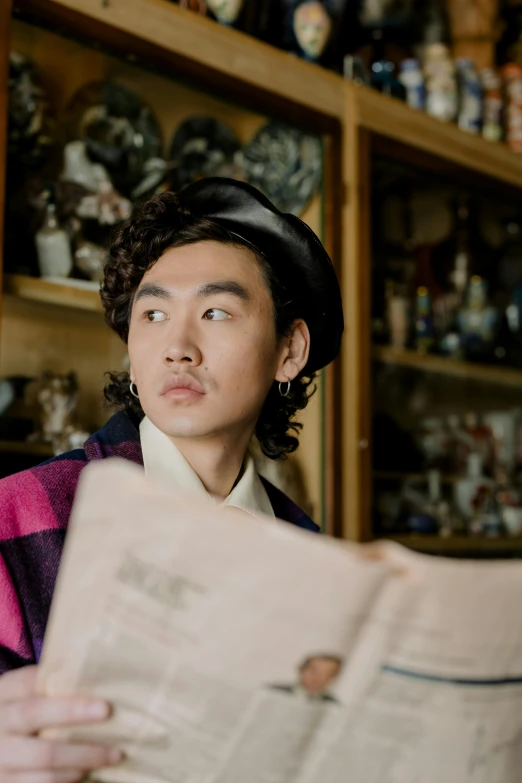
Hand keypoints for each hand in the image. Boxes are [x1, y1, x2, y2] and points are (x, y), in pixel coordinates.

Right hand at [0, 666, 121, 782]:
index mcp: (3, 696)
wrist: (0, 752)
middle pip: (33, 713)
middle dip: (73, 712)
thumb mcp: (25, 700)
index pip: (27, 682)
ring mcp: (1, 760)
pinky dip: (72, 777)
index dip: (57, 679)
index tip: (91, 684)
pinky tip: (92, 772)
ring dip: (84, 755)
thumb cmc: (23, 719)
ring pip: (45, 756)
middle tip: (107, 710)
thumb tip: (99, 678)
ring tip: (114, 753)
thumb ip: (50, 689)